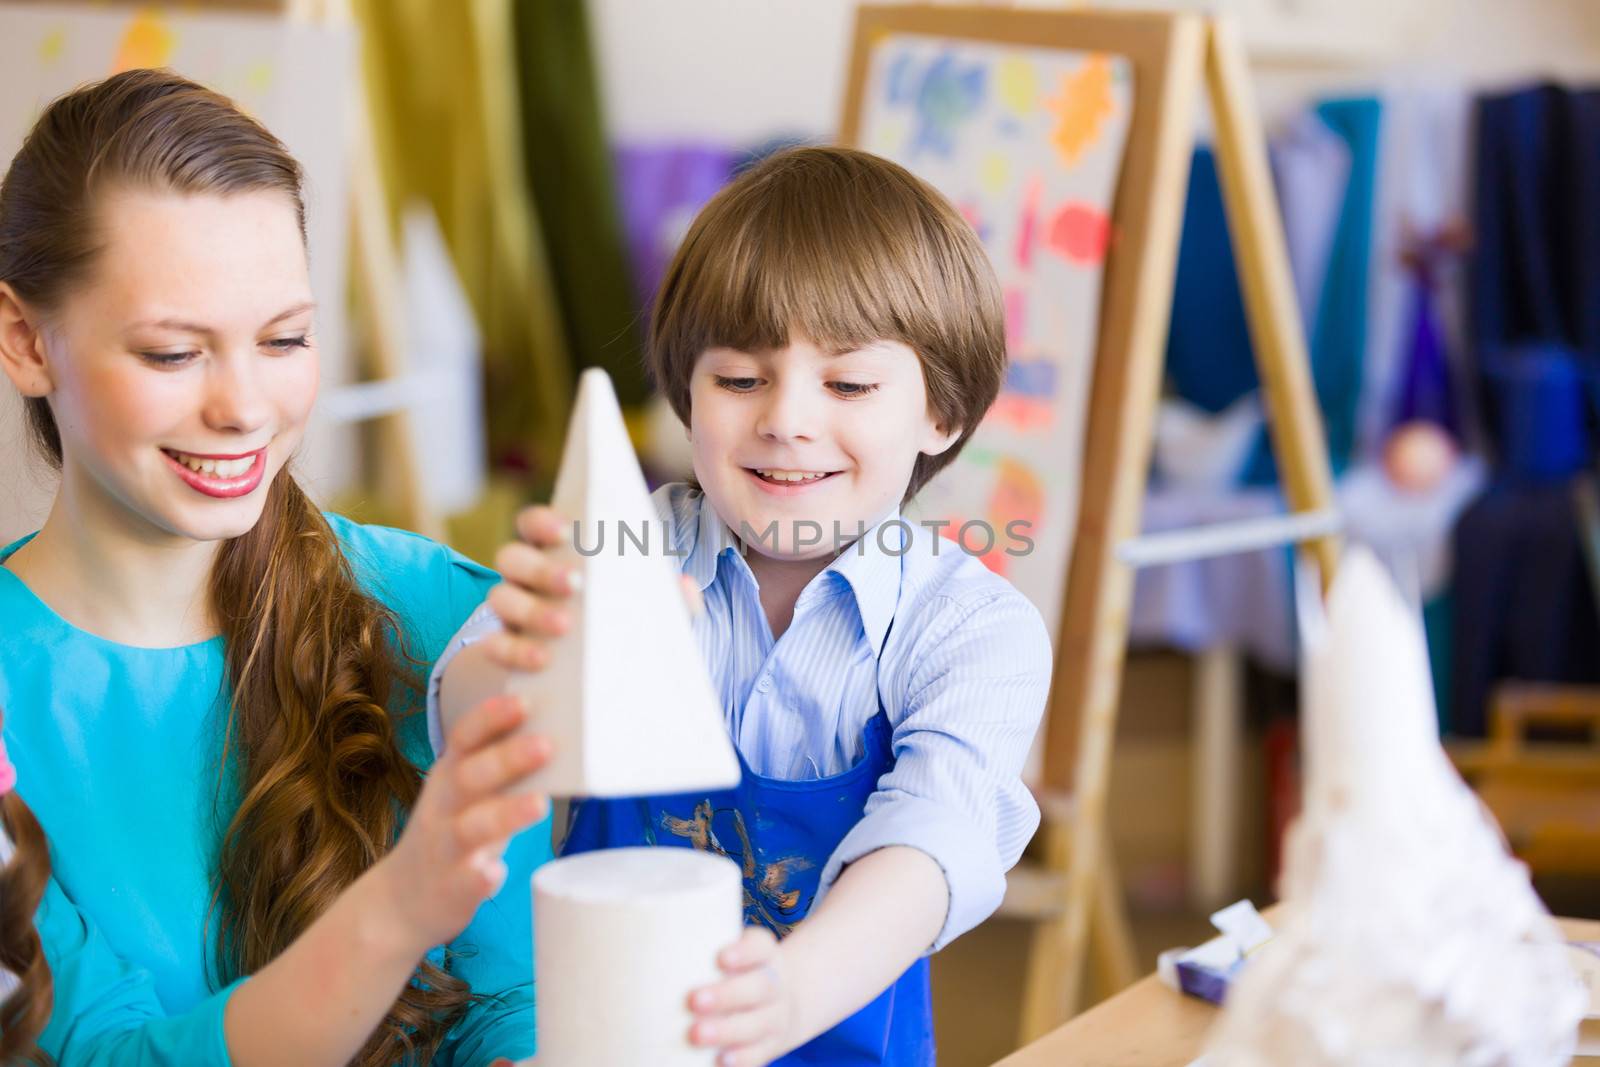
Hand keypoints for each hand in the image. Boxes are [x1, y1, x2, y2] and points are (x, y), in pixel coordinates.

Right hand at [372, 695, 551, 952]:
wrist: (404, 899)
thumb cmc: (455, 831)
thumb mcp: (470, 790)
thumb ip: (504, 763)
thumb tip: (563, 730)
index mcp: (451, 774)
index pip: (466, 736)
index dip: (491, 716)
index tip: (524, 699)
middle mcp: (444, 805)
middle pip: (471, 775)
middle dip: (507, 758)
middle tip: (546, 744)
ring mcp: (446, 847)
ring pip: (470, 827)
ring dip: (504, 814)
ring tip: (539, 804)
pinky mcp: (452, 888)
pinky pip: (465, 881)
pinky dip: (480, 877)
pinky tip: (496, 873)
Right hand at [486, 507, 702, 673]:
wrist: (610, 683)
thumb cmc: (627, 628)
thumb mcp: (651, 614)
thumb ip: (669, 599)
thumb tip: (685, 585)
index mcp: (555, 554)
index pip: (533, 524)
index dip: (542, 520)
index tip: (565, 528)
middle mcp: (525, 578)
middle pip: (512, 558)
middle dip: (540, 567)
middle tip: (575, 583)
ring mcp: (511, 613)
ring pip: (500, 597)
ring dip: (530, 609)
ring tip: (565, 626)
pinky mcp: (505, 649)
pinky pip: (494, 646)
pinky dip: (513, 650)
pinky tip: (542, 660)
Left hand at [688, 927, 796, 1066]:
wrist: (783, 1002)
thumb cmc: (733, 973)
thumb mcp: (725, 953)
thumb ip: (691, 950)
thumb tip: (620, 947)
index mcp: (763, 954)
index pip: (760, 946)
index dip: (744, 952)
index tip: (720, 958)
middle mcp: (773, 985)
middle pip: (759, 988)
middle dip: (726, 996)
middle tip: (693, 1000)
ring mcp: (774, 1017)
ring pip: (758, 1024)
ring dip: (727, 1031)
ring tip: (695, 1034)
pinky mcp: (770, 1045)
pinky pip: (759, 1054)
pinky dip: (742, 1059)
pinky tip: (720, 1061)